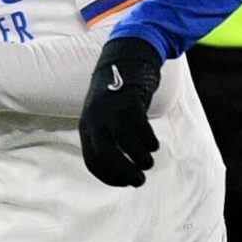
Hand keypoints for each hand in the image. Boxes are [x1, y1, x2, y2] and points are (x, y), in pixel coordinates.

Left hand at [79, 35, 163, 186]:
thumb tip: (124, 172)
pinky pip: (141, 128)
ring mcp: (112, 109)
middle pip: (106, 154)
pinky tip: (153, 145)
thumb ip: (109, 139)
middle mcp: (96, 119)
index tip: (126, 182)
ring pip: (125, 143)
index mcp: (87, 127)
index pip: (93, 161)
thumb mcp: (105, 117)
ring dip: (140, 158)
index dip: (110, 177)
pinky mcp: (129, 100)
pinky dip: (149, 141)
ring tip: (148, 162)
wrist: (125, 58)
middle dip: (124, 172)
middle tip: (140, 181)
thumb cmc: (118, 97)